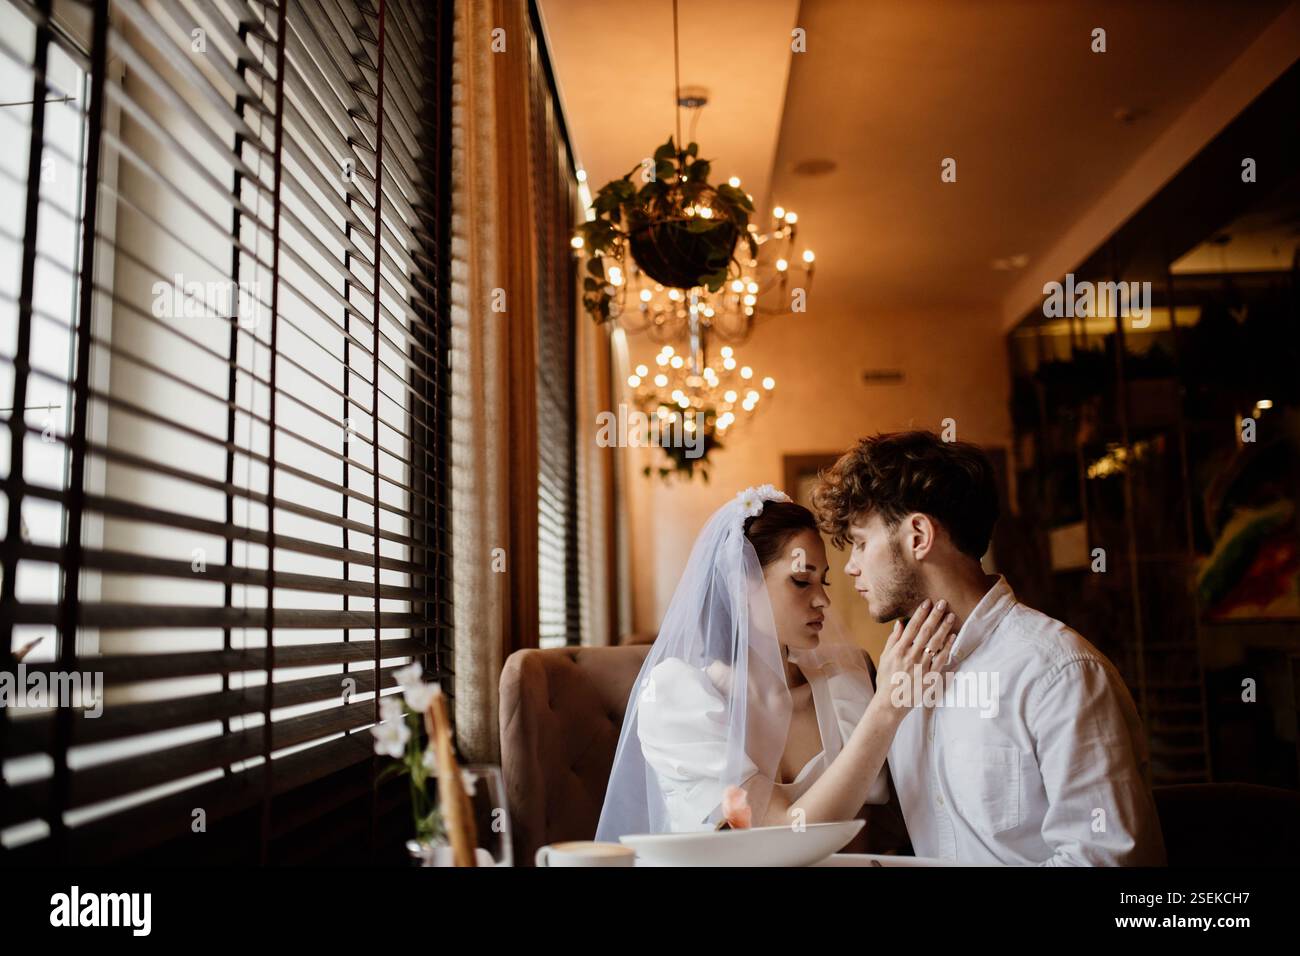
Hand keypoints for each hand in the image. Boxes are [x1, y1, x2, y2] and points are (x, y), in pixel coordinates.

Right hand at [872, 599, 957, 718]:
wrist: (890, 703)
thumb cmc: (886, 679)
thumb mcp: (885, 657)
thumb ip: (893, 640)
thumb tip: (900, 623)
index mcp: (899, 650)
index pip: (912, 627)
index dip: (920, 614)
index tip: (927, 602)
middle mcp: (911, 656)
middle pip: (925, 632)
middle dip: (935, 616)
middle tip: (943, 603)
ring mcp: (921, 666)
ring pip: (935, 643)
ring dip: (944, 628)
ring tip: (951, 616)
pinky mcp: (930, 677)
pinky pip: (941, 660)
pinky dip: (947, 648)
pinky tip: (952, 637)